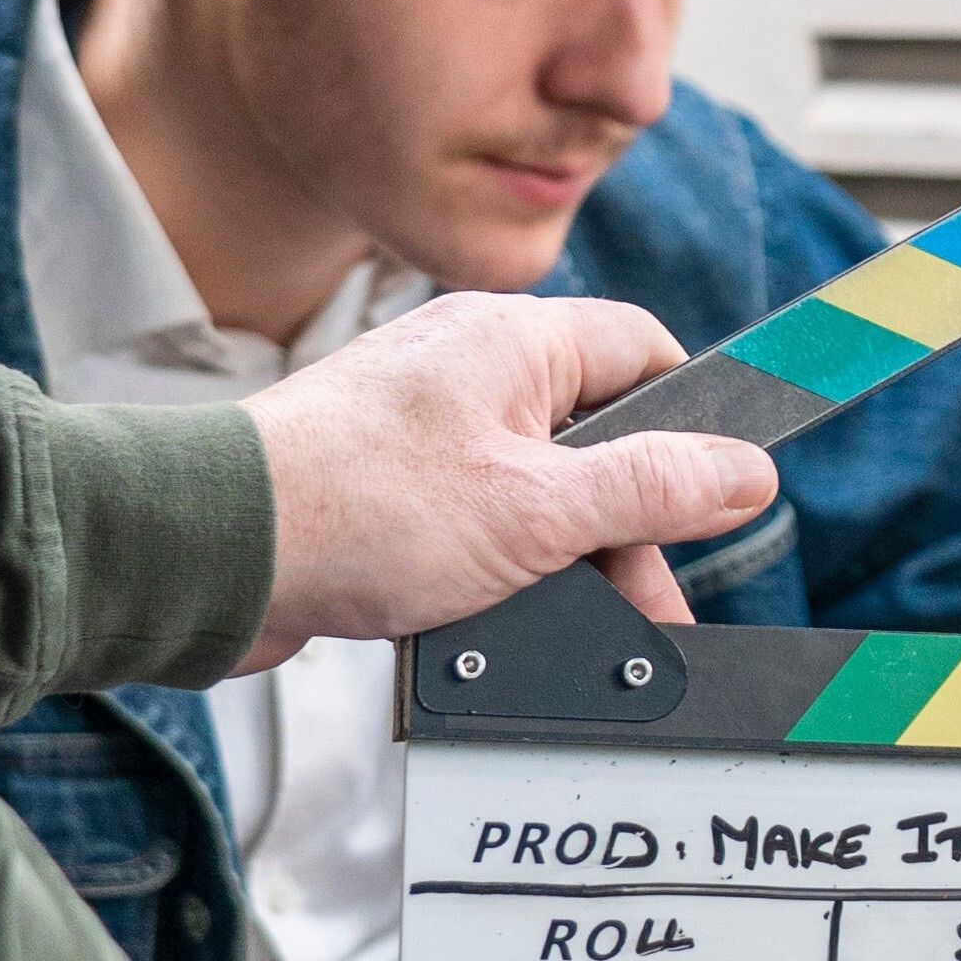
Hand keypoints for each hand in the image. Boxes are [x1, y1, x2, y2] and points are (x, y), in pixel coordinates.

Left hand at [235, 294, 775, 665]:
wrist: (215, 555)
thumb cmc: (361, 510)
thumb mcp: (541, 509)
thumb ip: (654, 489)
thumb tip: (745, 470)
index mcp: (514, 340)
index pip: (643, 347)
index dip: (693, 418)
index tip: (721, 487)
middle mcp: (468, 367)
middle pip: (595, 434)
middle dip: (629, 525)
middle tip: (649, 604)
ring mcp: (421, 424)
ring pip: (536, 486)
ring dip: (563, 557)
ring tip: (563, 620)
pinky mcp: (383, 481)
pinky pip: (474, 516)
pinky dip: (496, 568)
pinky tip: (490, 619)